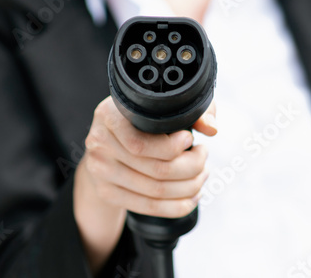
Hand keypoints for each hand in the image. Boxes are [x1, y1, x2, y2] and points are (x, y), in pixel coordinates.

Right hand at [73, 96, 216, 271]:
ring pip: (156, 190)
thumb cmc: (141, 118)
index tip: (191, 139)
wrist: (108, 141)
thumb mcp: (164, 105)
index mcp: (109, 115)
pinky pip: (148, 207)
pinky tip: (192, 197)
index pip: (142, 143)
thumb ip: (192, 110)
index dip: (174, 147)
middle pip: (156, 169)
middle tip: (203, 157)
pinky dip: (177, 206)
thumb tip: (211, 128)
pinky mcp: (107, 192)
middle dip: (192, 167)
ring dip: (189, 186)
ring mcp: (100, 170)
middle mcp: (99, 142)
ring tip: (202, 175)